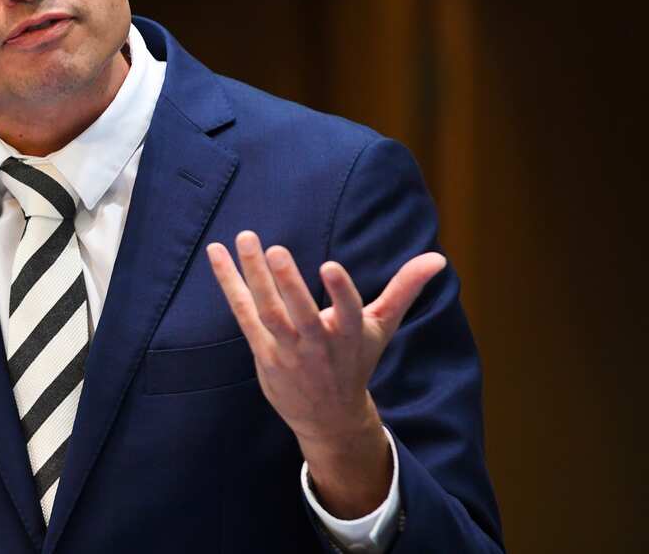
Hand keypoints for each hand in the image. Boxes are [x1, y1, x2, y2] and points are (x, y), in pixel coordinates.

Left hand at [206, 231, 445, 516]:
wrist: (328, 417)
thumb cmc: (356, 361)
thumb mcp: (382, 328)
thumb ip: (404, 289)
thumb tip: (438, 258)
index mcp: (351, 336)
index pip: (348, 313)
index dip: (340, 292)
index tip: (331, 266)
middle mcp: (318, 344)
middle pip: (300, 314)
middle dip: (287, 283)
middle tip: (274, 249)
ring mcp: (287, 349)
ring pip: (268, 311)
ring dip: (253, 275)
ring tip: (245, 237)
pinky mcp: (262, 350)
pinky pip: (243, 313)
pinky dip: (229, 283)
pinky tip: (216, 254)